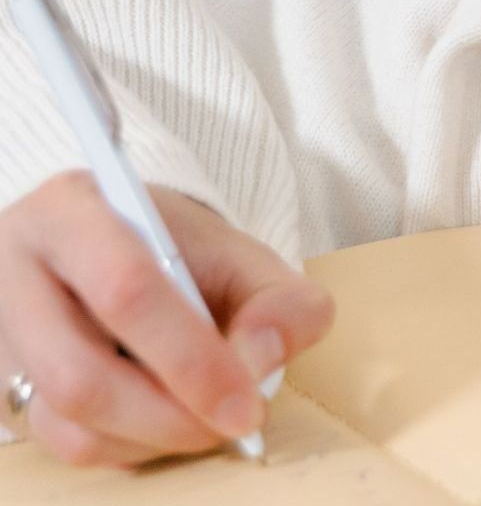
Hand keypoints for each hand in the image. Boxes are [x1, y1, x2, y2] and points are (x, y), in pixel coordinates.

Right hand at [0, 173, 333, 467]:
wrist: (114, 248)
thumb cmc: (172, 248)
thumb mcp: (233, 248)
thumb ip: (275, 295)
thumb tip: (268, 355)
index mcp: (71, 212)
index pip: (125, 290)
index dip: (190, 356)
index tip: (247, 398)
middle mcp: (17, 276)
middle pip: (82, 374)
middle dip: (173, 413)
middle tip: (236, 420)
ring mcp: (5, 340)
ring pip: (67, 423)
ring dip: (153, 436)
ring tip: (209, 417)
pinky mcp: (6, 390)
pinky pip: (63, 446)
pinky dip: (130, 446)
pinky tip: (170, 421)